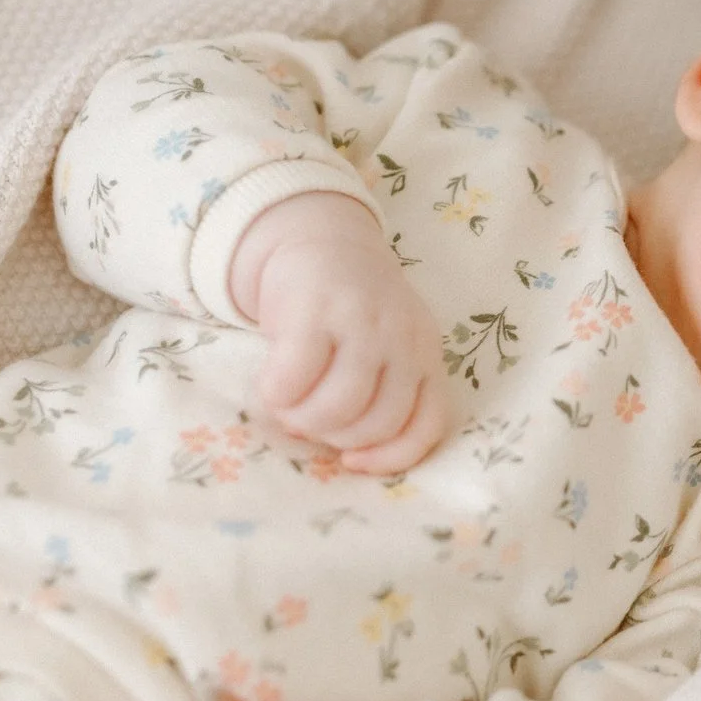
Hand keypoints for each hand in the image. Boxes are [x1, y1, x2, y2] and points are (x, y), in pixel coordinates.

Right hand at [230, 191, 450, 473]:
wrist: (321, 238)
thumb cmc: (351, 311)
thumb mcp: (385, 346)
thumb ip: (378, 392)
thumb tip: (342, 454)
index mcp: (426, 353)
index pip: (429, 422)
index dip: (391, 456)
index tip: (353, 462)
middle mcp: (404, 337)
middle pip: (377, 422)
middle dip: (334, 436)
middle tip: (306, 419)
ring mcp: (363, 321)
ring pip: (339, 408)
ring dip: (303, 420)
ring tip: (287, 404)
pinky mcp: (317, 309)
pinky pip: (295, 379)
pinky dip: (277, 395)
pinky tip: (271, 385)